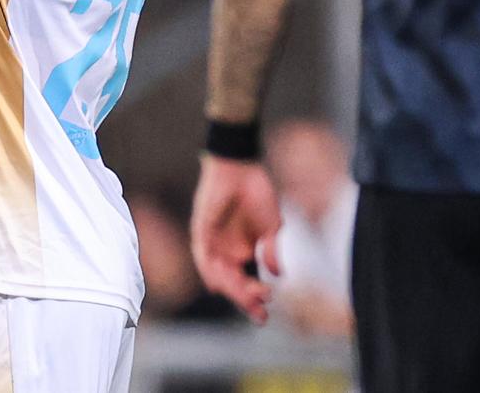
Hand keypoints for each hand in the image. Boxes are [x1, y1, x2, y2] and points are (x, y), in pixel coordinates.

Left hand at [189, 154, 281, 323]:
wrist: (241, 165)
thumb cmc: (257, 192)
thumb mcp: (272, 226)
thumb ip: (271, 250)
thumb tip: (278, 275)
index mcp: (243, 250)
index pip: (247, 281)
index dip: (255, 298)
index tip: (267, 313)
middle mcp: (226, 250)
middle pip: (232, 282)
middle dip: (245, 300)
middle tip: (260, 314)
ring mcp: (213, 240)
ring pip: (218, 273)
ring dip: (232, 288)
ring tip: (248, 299)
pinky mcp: (201, 228)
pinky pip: (201, 254)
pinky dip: (208, 269)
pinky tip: (217, 283)